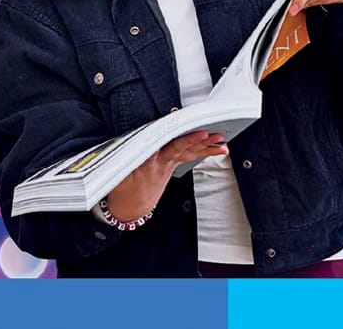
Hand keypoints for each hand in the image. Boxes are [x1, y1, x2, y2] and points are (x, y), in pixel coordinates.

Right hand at [100, 131, 229, 226]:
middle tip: (215, 136)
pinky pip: (189, 157)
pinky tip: (215, 150)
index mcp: (150, 161)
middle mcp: (163, 163)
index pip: (170, 147)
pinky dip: (202, 152)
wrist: (130, 208)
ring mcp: (168, 166)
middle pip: (184, 149)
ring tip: (221, 144)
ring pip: (189, 153)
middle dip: (200, 142)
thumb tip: (133, 141)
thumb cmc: (124, 187)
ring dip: (207, 148)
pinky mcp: (171, 167)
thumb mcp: (120, 171)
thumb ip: (127, 154)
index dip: (186, 140)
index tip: (199, 134)